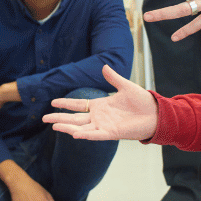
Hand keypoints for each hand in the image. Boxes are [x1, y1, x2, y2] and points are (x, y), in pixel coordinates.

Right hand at [44, 64, 158, 140]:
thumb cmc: (142, 101)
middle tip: (44, 118)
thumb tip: (104, 66)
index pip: (78, 105)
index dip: (66, 104)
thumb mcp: (125, 86)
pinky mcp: (111, 133)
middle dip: (59, 118)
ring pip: (81, 127)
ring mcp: (104, 125)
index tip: (53, 103)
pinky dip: (85, 134)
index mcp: (100, 105)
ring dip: (67, 127)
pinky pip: (95, 134)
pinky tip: (74, 134)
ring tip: (53, 126)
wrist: (156, 113)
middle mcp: (99, 117)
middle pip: (74, 118)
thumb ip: (113, 78)